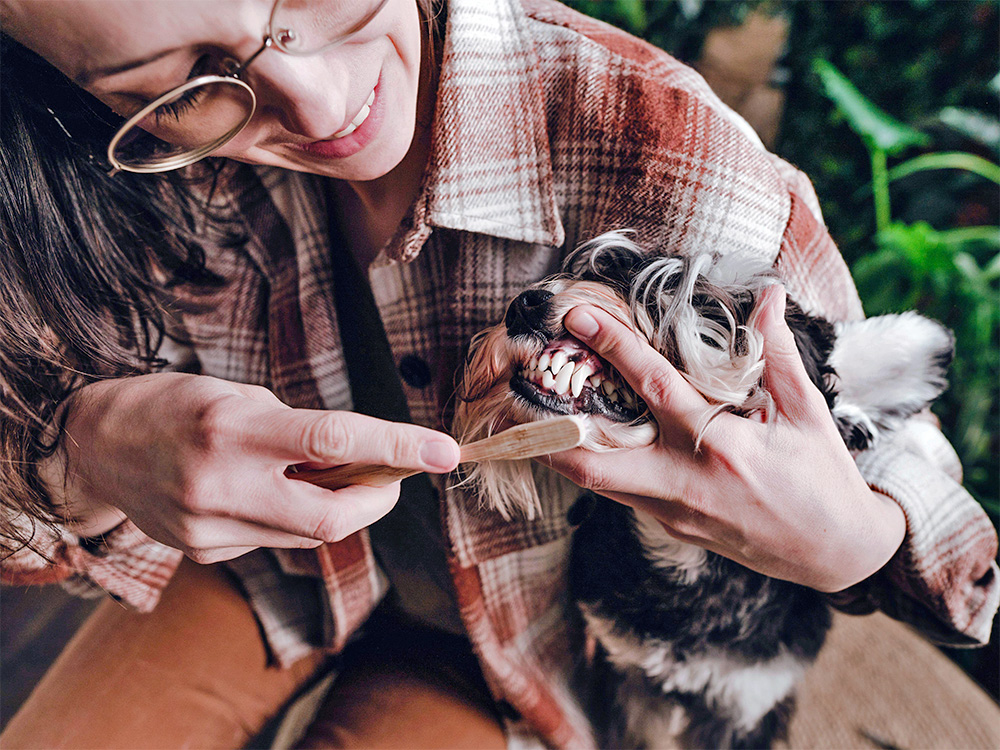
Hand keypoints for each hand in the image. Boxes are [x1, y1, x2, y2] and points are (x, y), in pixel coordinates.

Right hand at [40, 373, 459, 563]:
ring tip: (313, 475)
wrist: (97, 446)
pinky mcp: (204, 551)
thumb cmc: (177, 406)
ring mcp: (209, 528)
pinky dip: (289, 517)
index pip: (334, 441)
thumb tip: (362, 460)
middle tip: (387, 477)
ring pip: (307, 535)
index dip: (397, 447)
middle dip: (376, 500)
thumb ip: (301, 431)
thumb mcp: (240, 397)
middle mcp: (221, 485)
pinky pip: (273, 541)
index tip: (444, 451)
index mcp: (233, 430)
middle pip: (332, 519)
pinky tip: (264, 493)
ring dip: (333, 506)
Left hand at [541, 286, 905, 592]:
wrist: (835, 554)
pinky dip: (596, 462)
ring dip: (563, 446)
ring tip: (542, 404)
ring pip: (598, 482)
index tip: (578, 317)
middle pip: (596, 462)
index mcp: (725, 448)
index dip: (614, 348)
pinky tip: (585, 435)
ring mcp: (673, 512)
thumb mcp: (808, 412)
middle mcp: (688, 485)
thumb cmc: (823, 477)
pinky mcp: (670, 526)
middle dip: (550, 426)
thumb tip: (769, 294)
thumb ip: (778, 353)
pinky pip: (619, 492)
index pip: (657, 389)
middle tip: (526, 382)